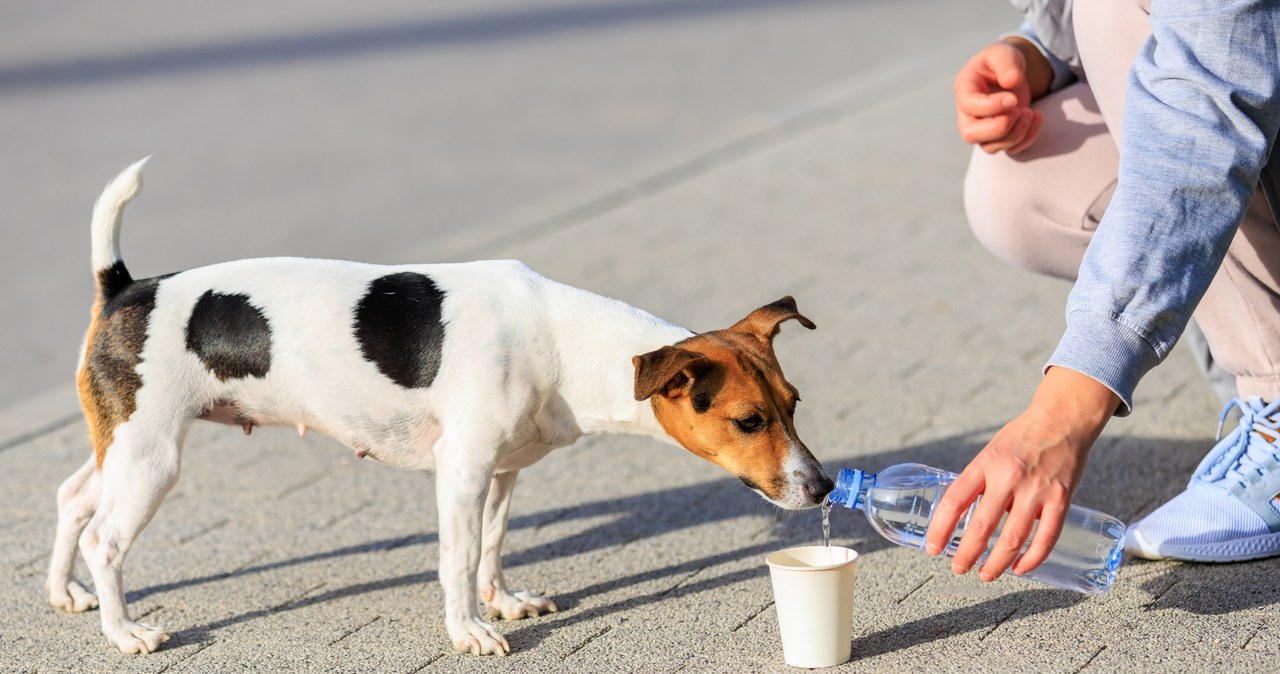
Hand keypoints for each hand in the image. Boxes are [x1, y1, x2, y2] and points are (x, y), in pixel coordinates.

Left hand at [924, 367, 1118, 580]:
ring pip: (1012, 538)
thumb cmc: (1021, 437)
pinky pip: (1046, 537)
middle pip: (981, 526)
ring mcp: (1036, 490)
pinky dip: (1032, 558)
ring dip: (997, 563)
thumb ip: (979, 481)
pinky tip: (1021, 568)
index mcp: (985, 464)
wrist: (1062, 419)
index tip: (933, 547)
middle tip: (959, 568)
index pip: (954, 501)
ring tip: (986, 574)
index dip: (941, 528)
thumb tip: (961, 515)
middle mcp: (1008, 477)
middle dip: (967, 553)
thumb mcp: (990, 452)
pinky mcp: (1061, 498)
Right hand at [953, 39, 1050, 155]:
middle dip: (999, 127)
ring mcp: (982, 129)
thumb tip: (1012, 81)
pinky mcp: (999, 137)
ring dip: (1016, 133)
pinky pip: (1011, 149)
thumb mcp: (1004, 54)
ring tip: (1030, 111)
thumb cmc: (1002, 62)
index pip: (969, 106)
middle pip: (971, 134)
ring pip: (991, 147)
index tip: (1012, 98)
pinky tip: (1037, 116)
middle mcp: (968, 114)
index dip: (991, 107)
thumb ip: (1007, 63)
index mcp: (964, 89)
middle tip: (1019, 110)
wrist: (1009, 72)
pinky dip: (1028, 137)